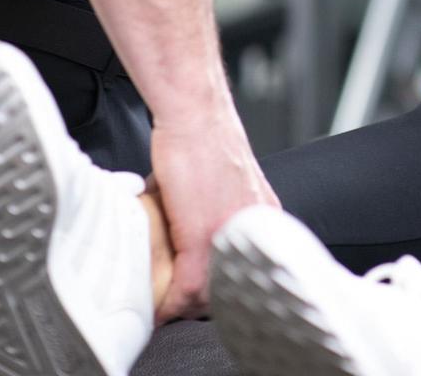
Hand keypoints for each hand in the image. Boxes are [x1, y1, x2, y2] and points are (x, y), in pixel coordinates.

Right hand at [147, 106, 279, 322]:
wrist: (195, 114)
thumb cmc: (203, 139)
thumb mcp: (221, 182)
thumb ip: (212, 211)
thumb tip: (187, 230)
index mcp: (261, 218)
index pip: (247, 270)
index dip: (223, 287)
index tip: (204, 296)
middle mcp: (254, 230)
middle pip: (231, 285)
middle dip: (204, 300)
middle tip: (179, 304)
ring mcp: (230, 237)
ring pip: (210, 294)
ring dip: (184, 304)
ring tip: (166, 305)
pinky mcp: (202, 237)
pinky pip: (186, 288)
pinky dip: (169, 303)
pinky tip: (158, 307)